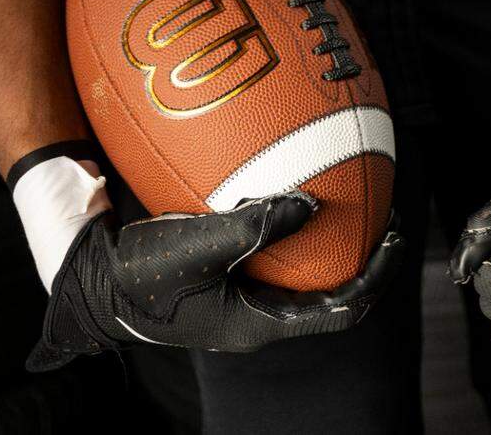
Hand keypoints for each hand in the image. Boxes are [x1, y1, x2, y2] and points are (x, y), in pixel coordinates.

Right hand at [27, 192, 403, 369]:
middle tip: (385, 207)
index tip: (397, 237)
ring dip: (328, 232)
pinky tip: (290, 168)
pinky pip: (272, 240)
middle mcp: (258, 310)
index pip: (341, 311)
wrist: (93, 278)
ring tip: (349, 184)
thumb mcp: (198, 246)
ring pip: (303, 264)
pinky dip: (289, 212)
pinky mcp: (226, 267)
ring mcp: (242, 290)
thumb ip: (255, 226)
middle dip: (362, 250)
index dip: (375, 276)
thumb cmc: (142, 272)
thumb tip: (313, 202)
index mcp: (260, 322)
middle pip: (330, 288)